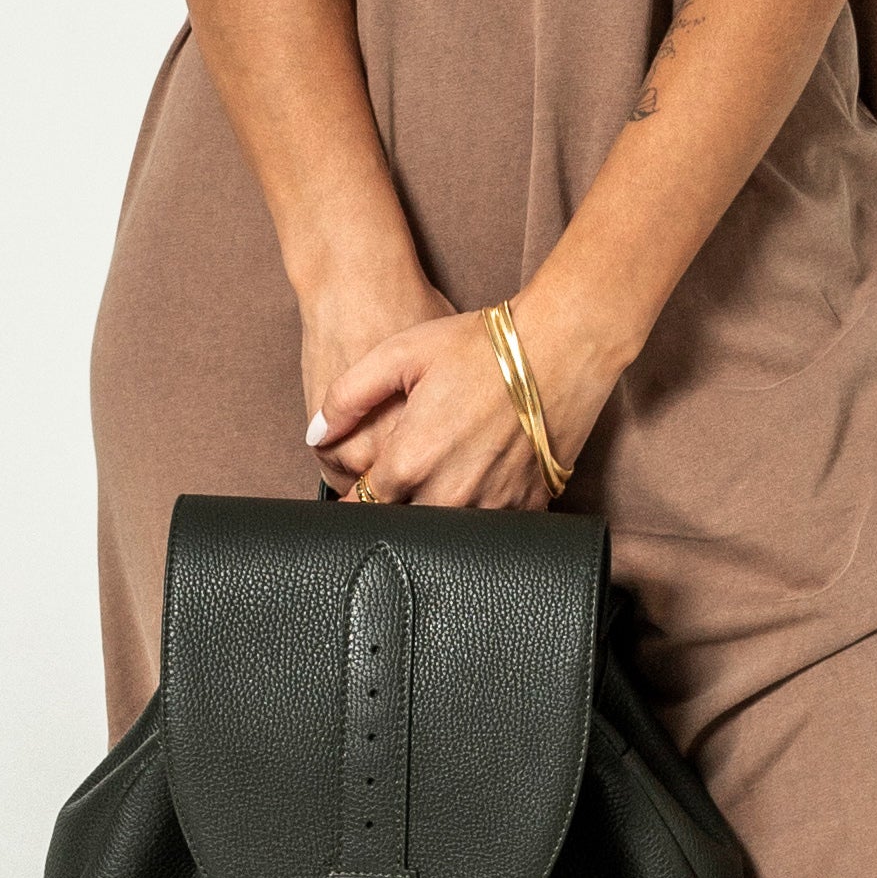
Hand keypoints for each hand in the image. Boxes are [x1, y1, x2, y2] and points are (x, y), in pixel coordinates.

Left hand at [310, 274, 625, 508]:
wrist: (561, 345)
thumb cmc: (481, 345)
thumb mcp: (401, 354)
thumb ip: (348, 395)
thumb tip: (315, 432)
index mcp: (409, 462)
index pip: (363, 504)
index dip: (357, 497)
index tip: (359, 489)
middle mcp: (449, 494)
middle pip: (403, 523)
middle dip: (395, 508)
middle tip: (400, 482)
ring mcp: (491, 504)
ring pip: (447, 531)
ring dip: (437, 513)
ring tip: (442, 478)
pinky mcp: (528, 504)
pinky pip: (492, 527)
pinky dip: (481, 512)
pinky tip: (481, 483)